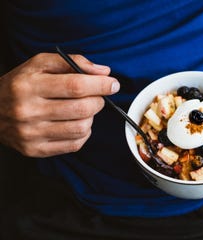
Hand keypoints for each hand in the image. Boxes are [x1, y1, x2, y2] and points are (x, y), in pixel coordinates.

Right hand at [0, 53, 119, 156]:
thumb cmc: (20, 84)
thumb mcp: (39, 63)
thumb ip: (72, 62)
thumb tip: (103, 72)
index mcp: (29, 85)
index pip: (76, 86)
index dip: (100, 85)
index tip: (112, 83)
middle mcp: (28, 111)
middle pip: (82, 109)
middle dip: (98, 101)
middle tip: (96, 96)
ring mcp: (32, 134)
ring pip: (81, 128)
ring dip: (91, 117)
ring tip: (83, 109)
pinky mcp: (36, 149)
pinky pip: (75, 144)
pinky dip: (83, 132)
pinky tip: (76, 123)